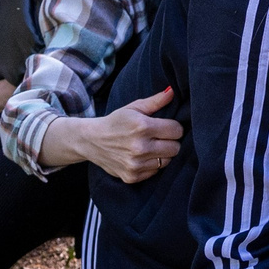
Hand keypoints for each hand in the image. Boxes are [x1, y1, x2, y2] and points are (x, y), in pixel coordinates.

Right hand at [51, 88, 182, 182]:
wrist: (91, 141)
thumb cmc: (116, 122)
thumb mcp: (133, 108)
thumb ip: (155, 101)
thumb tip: (172, 91)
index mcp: (142, 126)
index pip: (177, 130)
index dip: (174, 127)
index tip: (166, 126)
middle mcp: (139, 147)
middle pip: (175, 148)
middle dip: (171, 141)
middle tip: (160, 137)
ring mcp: (135, 164)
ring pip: (167, 161)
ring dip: (162, 154)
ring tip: (150, 146)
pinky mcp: (132, 176)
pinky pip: (155, 172)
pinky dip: (151, 165)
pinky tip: (141, 156)